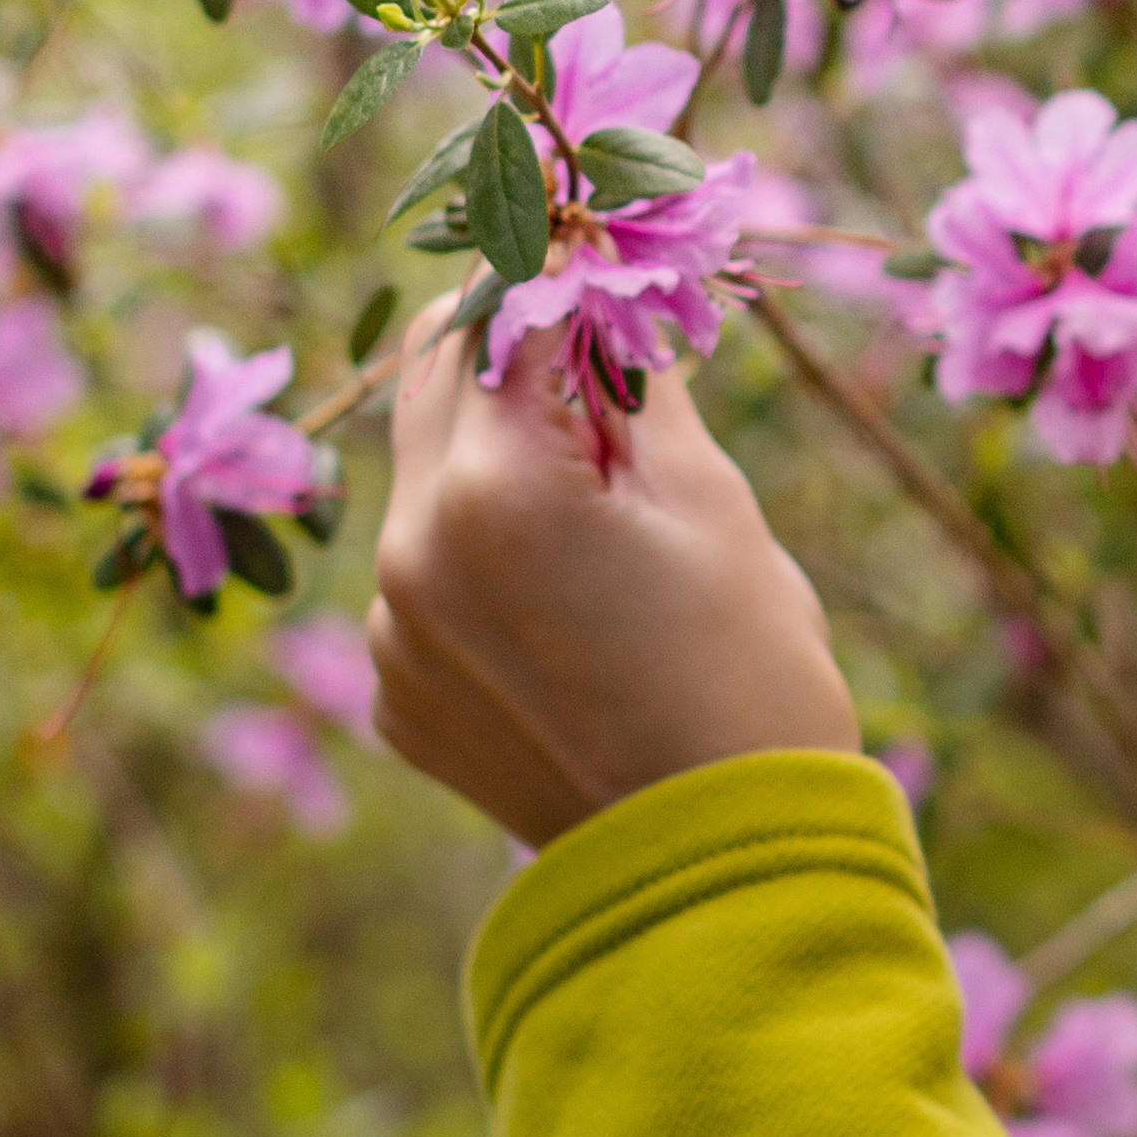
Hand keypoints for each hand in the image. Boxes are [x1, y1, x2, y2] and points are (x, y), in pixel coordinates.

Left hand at [368, 312, 859, 851]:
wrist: (722, 875)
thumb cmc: (744, 675)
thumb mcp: (706, 501)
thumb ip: (630, 384)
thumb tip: (599, 296)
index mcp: (491, 488)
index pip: (502, 317)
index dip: (560, 279)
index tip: (602, 261)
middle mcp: (410, 552)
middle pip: (437, 383)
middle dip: (513, 356)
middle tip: (598, 357)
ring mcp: (392, 635)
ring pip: (426, 482)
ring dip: (495, 460)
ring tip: (601, 512)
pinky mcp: (397, 698)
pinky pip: (425, 581)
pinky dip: (482, 561)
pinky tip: (568, 605)